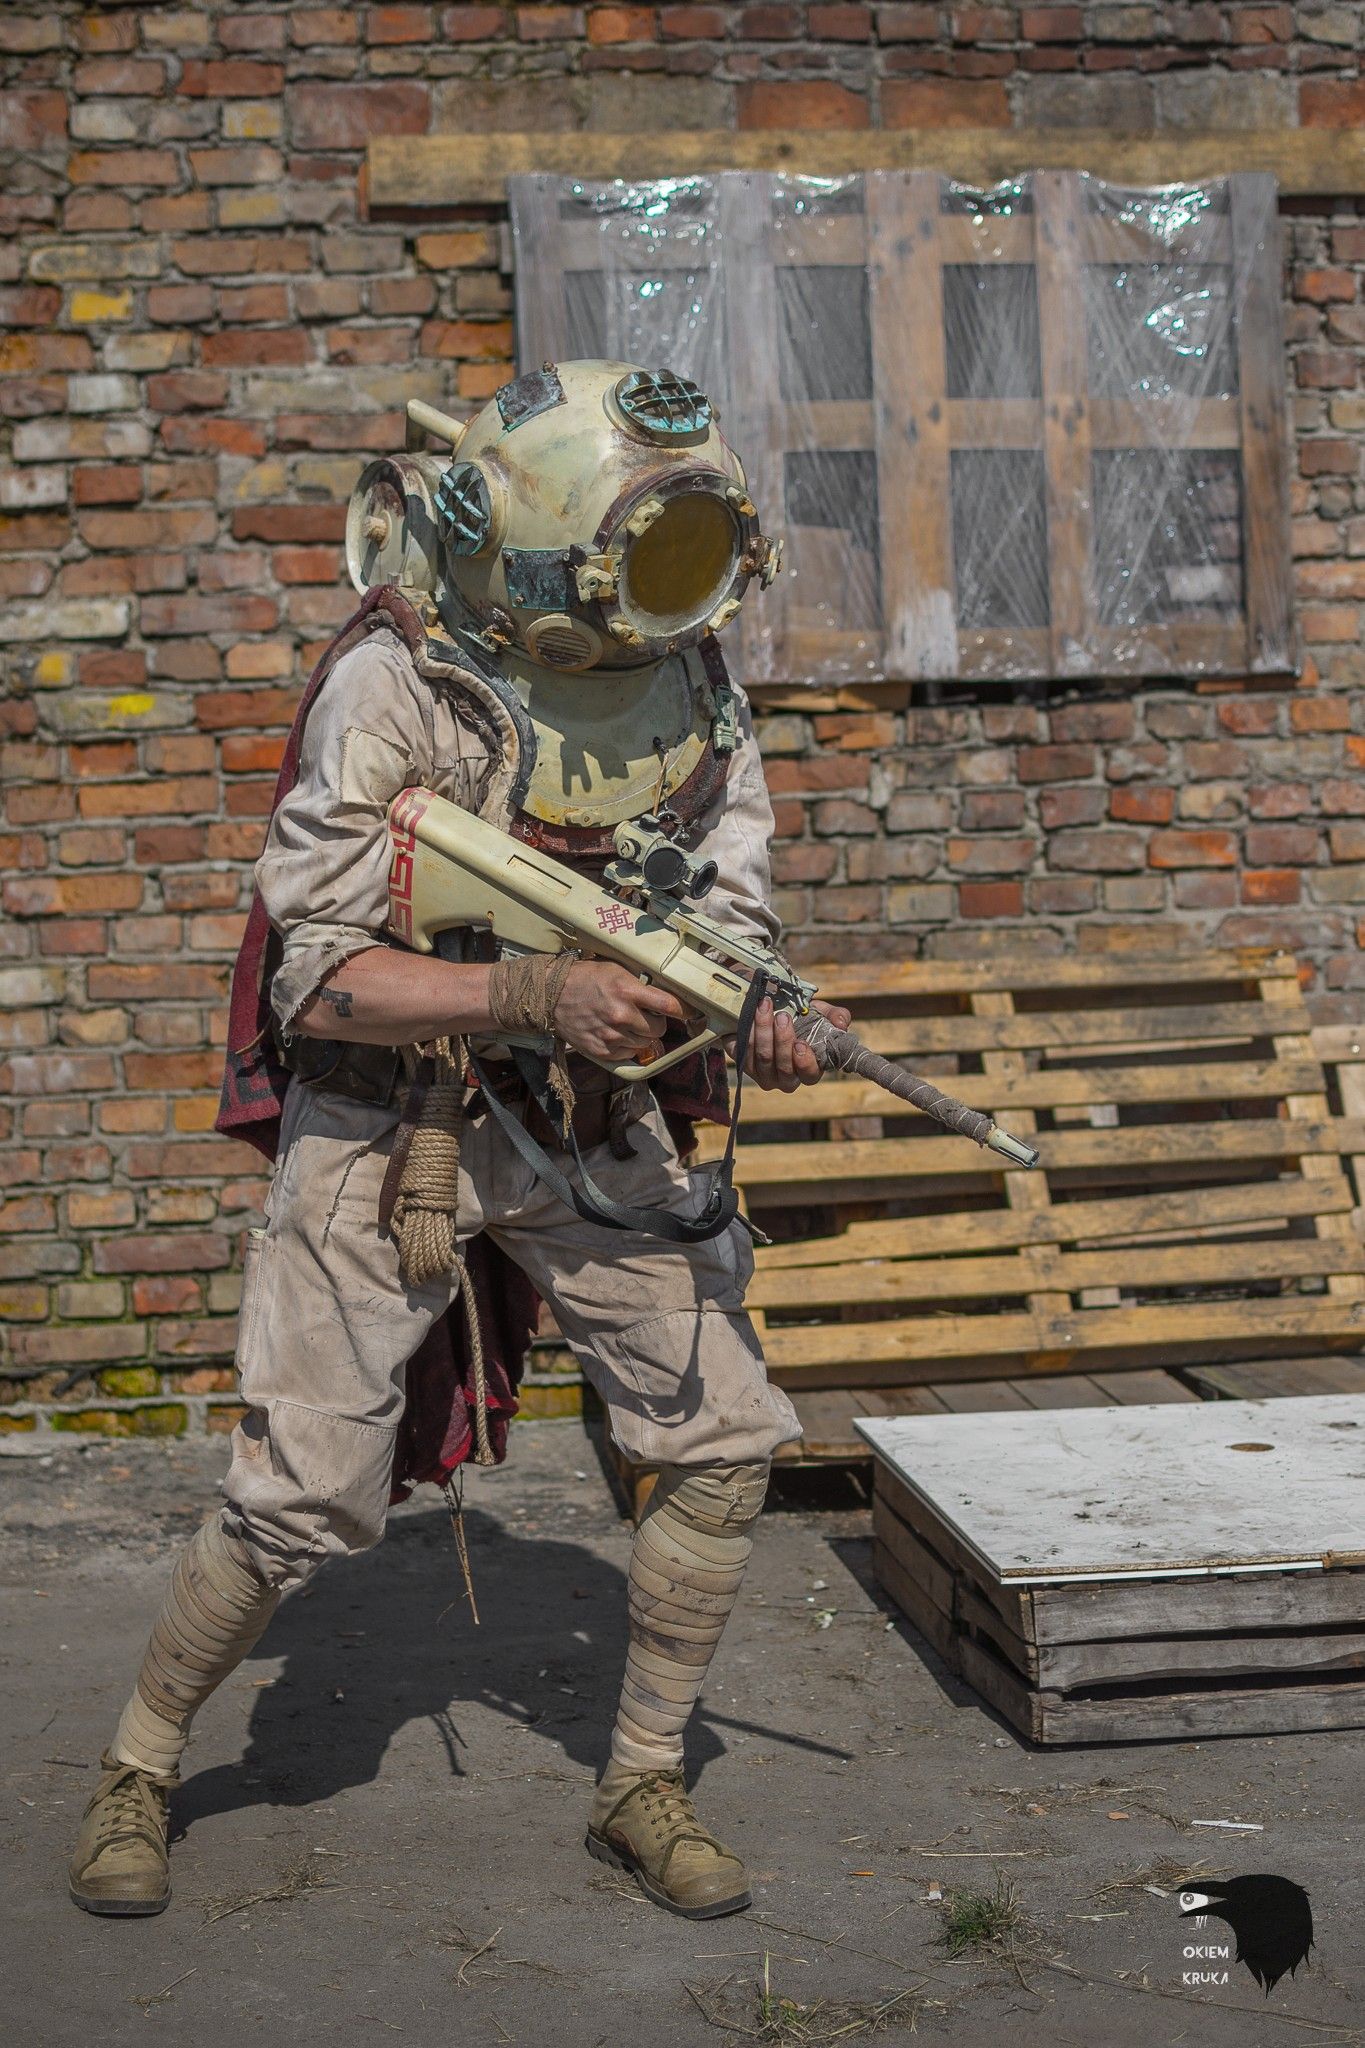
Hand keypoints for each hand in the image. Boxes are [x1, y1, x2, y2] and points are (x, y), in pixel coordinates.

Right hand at [552, 961, 686, 1065]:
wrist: (550, 996)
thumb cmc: (585, 978)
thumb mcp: (615, 970)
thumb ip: (640, 984)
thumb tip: (667, 997)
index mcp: (627, 990)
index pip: (669, 1005)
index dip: (685, 1010)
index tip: (691, 1013)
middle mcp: (621, 1015)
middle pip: (659, 1029)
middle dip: (657, 1022)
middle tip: (646, 1014)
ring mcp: (611, 1035)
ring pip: (646, 1044)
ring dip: (643, 1036)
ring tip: (629, 1023)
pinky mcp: (602, 1051)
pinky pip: (629, 1053)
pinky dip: (628, 1046)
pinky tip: (617, 1033)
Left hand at [743, 996, 850, 1093]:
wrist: (769, 1012)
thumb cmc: (801, 1018)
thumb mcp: (820, 1013)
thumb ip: (836, 1016)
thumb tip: (841, 1023)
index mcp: (809, 1069)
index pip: (810, 1075)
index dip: (805, 1063)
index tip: (801, 1043)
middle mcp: (786, 1078)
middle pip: (784, 1068)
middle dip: (782, 1040)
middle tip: (782, 1016)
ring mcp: (764, 1075)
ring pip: (763, 1058)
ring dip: (764, 1031)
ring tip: (765, 1007)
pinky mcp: (745, 1066)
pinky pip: (745, 1053)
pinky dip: (748, 1033)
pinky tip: (750, 1016)